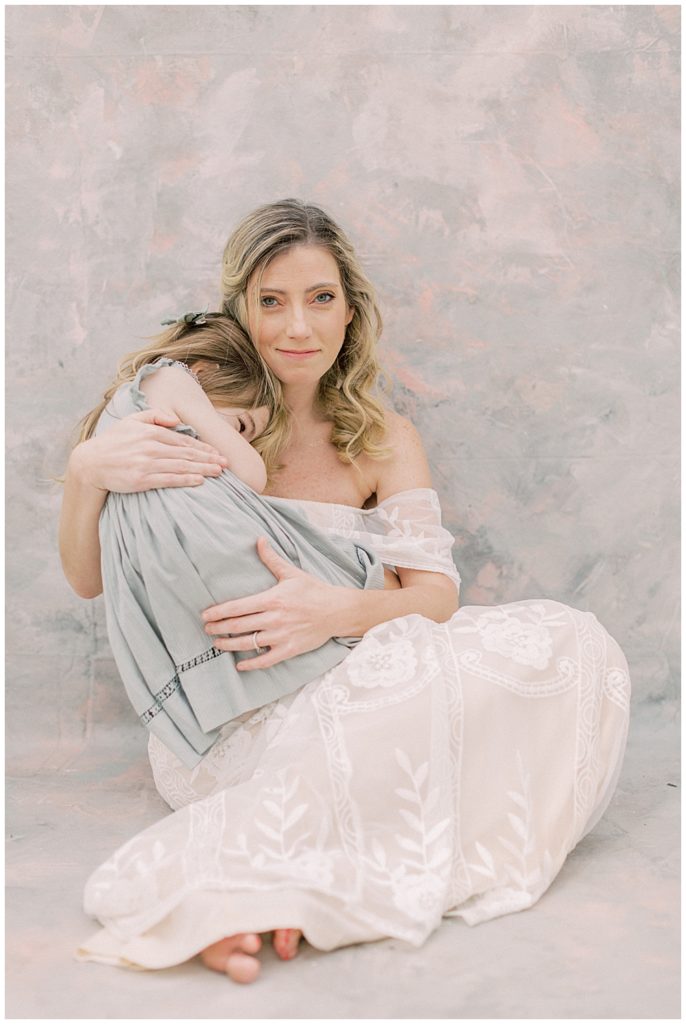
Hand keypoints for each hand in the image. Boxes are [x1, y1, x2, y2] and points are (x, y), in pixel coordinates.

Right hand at [72, 408, 227, 492]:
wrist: (90, 463)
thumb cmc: (112, 442)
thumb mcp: (131, 420)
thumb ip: (154, 415)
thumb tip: (175, 419)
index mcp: (151, 432)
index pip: (183, 440)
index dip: (203, 447)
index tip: (217, 453)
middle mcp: (151, 446)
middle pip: (187, 453)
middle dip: (209, 458)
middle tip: (226, 464)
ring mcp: (147, 463)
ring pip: (182, 466)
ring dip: (203, 469)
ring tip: (219, 472)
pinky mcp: (142, 479)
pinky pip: (169, 479)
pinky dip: (186, 479)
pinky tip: (200, 480)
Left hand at [202, 537, 338, 669]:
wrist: (336, 611)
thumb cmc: (313, 590)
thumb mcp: (291, 573)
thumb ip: (271, 559)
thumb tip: (259, 540)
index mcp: (272, 599)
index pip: (237, 607)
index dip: (218, 612)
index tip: (205, 615)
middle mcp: (274, 619)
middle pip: (238, 626)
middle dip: (218, 628)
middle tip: (206, 629)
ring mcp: (281, 636)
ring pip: (248, 643)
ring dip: (228, 645)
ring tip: (217, 644)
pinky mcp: (289, 650)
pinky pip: (265, 660)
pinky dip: (250, 664)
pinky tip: (239, 665)